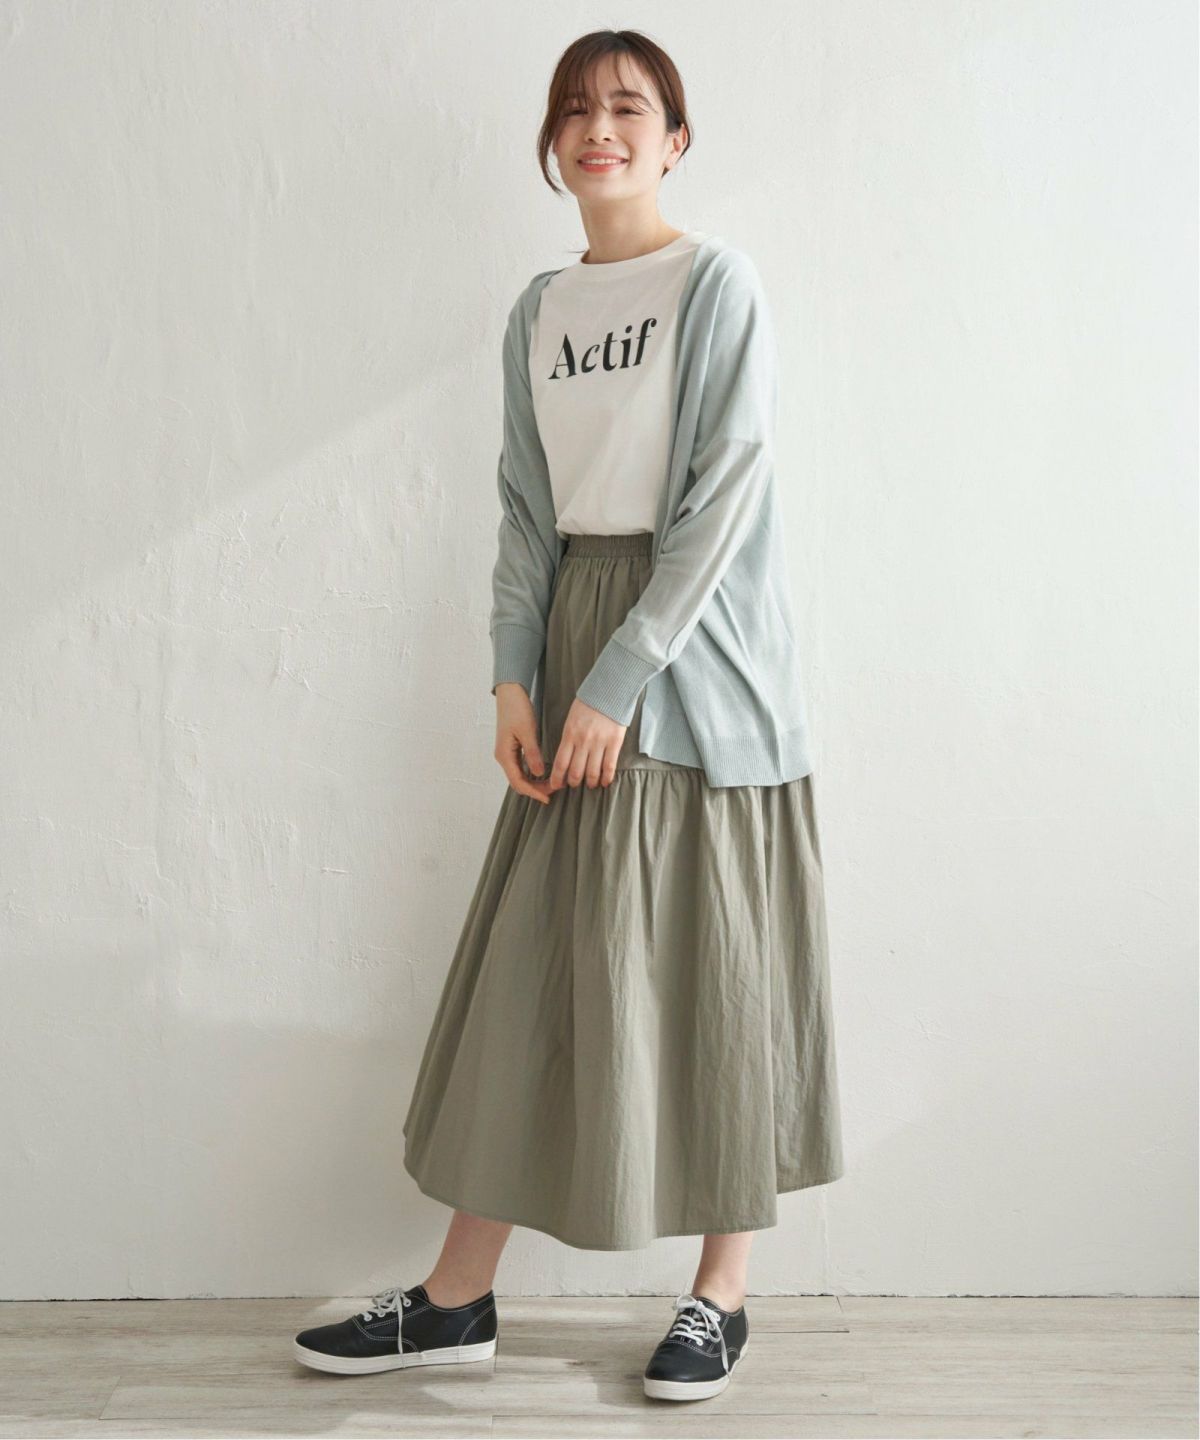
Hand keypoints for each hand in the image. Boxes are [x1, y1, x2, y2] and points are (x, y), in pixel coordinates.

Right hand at [493, 683, 552, 804]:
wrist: (510, 694)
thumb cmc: (517, 709)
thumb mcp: (527, 732)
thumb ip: (533, 754)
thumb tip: (539, 774)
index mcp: (504, 755)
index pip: (518, 782)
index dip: (533, 792)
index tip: (547, 798)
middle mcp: (504, 757)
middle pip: (519, 782)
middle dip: (536, 789)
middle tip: (555, 790)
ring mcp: (507, 753)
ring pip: (521, 775)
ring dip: (535, 782)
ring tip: (553, 783)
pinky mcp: (513, 748)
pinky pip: (522, 767)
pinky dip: (533, 772)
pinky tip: (546, 772)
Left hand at [547, 698, 626, 790]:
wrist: (609, 692)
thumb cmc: (588, 705)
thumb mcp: (571, 720)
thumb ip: (568, 739)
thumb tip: (565, 759)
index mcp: (569, 735)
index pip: (560, 763)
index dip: (557, 779)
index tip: (556, 786)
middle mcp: (583, 741)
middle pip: (576, 772)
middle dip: (573, 783)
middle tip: (574, 784)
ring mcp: (599, 743)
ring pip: (592, 772)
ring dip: (590, 783)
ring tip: (590, 784)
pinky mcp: (614, 743)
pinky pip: (609, 766)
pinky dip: (606, 778)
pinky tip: (605, 782)